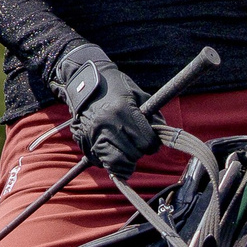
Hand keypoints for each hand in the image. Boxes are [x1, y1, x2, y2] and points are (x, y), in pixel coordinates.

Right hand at [51, 43, 158, 174]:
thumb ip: (153, 116)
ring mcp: (92, 134)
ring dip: (125, 161)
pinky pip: (99, 161)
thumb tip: (163, 136)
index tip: (152, 143)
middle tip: (139, 146)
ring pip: (115, 162)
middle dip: (139, 152)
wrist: (84, 83)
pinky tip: (113, 151)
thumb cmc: (115, 87)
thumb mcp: (139, 95)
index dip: (153, 145)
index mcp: (122, 111)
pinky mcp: (83, 140)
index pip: (146, 142)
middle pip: (132, 154)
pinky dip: (108, 160)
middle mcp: (106, 124)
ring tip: (128, 154)